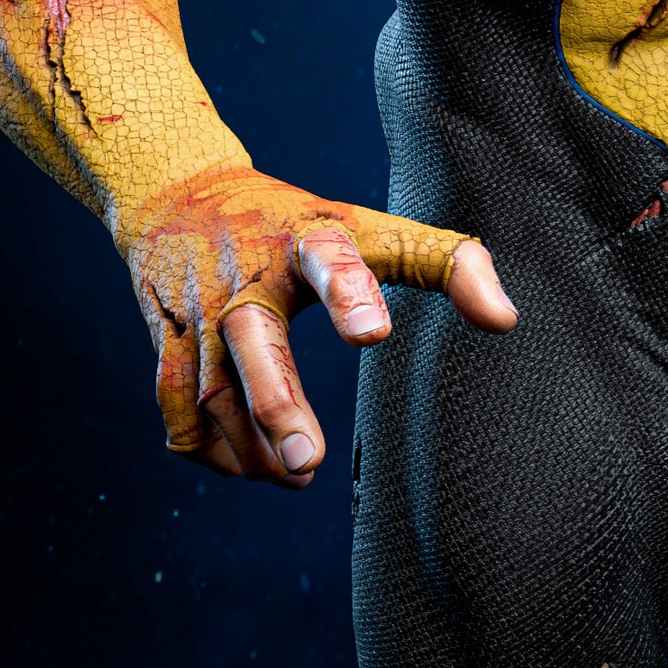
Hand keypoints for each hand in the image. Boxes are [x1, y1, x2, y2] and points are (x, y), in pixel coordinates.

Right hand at [121, 165, 517, 486]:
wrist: (177, 192)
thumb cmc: (295, 222)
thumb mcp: (369, 226)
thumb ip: (446, 263)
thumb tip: (506, 321)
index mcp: (305, 236)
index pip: (328, 255)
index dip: (350, 291)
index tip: (374, 333)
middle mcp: (245, 273)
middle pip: (253, 339)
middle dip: (278, 404)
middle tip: (310, 461)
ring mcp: (197, 308)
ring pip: (212, 390)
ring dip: (251, 446)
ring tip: (298, 475)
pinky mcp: (162, 337)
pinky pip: (177, 409)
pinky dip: (210, 449)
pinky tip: (250, 468)